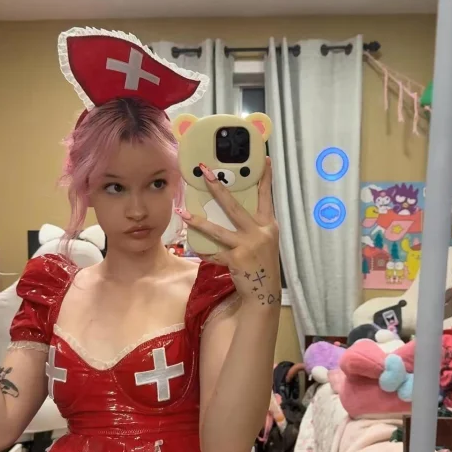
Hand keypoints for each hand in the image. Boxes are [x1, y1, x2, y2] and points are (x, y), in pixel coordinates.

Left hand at [177, 159, 281, 307]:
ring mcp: (248, 246)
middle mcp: (260, 232)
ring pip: (218, 230)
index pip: (267, 197)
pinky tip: (193, 247)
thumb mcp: (265, 240)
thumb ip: (254, 225)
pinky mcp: (236, 259)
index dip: (265, 178)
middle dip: (218, 188)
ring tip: (183, 213)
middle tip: (204, 172)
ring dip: (198, 221)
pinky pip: (213, 253)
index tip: (263, 159)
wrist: (264, 291)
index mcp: (269, 225)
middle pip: (234, 206)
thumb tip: (232, 208)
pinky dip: (203, 251)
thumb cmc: (261, 262)